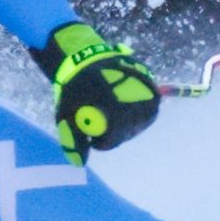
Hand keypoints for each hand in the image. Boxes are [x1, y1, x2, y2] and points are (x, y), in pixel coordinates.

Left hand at [29, 21, 158, 165]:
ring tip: (111, 109)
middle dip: (113, 131)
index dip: (100, 141)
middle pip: (127, 132)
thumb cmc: (75, 87)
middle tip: (101, 122)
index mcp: (117, 113)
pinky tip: (123, 102)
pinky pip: (148, 109)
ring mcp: (146, 96)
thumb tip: (80, 163)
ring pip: (139, 123)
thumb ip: (74, 142)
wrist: (87, 57)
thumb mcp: (68, 115)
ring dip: (126, 121)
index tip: (92, 135)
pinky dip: (137, 110)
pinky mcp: (151, 88)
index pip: (112, 140)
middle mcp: (136, 105)